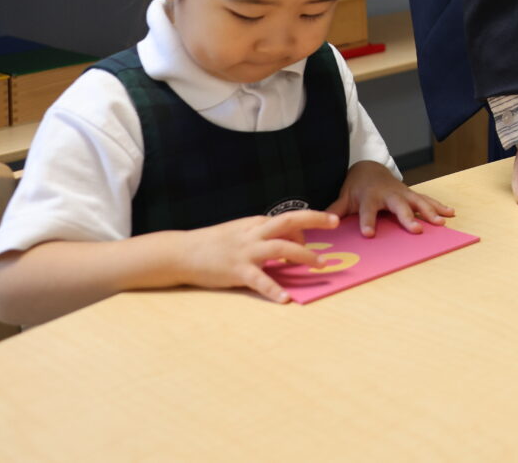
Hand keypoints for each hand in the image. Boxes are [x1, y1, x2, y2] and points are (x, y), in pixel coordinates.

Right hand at [177, 209, 338, 303]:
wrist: (182, 252)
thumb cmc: (213, 244)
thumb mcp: (240, 232)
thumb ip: (262, 235)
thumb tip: (286, 241)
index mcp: (256, 223)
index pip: (288, 220)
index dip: (306, 225)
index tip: (315, 235)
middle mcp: (253, 234)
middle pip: (289, 221)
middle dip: (314, 220)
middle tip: (335, 223)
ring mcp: (246, 252)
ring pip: (281, 248)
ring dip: (303, 255)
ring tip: (319, 266)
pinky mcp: (237, 271)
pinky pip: (260, 280)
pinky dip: (274, 289)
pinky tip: (285, 299)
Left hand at [327, 160, 454, 234]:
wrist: (370, 168)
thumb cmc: (357, 188)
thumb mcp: (344, 197)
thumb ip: (334, 210)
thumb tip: (320, 222)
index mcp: (369, 197)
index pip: (367, 211)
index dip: (367, 222)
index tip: (369, 234)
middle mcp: (389, 195)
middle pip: (398, 207)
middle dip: (407, 217)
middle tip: (416, 230)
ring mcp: (403, 193)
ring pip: (418, 202)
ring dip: (430, 212)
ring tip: (440, 223)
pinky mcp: (412, 194)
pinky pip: (427, 199)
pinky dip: (439, 206)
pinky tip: (451, 213)